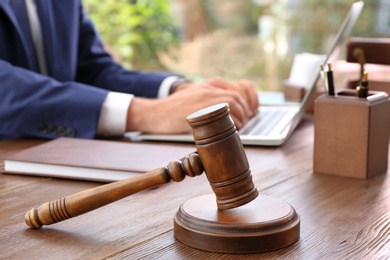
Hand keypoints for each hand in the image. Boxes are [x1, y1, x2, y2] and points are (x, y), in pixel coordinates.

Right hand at [126, 77, 258, 133]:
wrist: (156, 113)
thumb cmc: (176, 110)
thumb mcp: (196, 97)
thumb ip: (213, 100)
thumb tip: (234, 112)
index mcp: (212, 83)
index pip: (241, 87)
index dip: (251, 100)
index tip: (252, 111)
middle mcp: (211, 86)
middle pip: (239, 95)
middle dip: (247, 110)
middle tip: (246, 122)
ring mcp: (206, 95)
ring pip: (234, 102)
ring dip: (240, 116)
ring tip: (238, 127)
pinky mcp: (202, 107)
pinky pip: (226, 112)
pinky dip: (232, 122)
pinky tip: (228, 129)